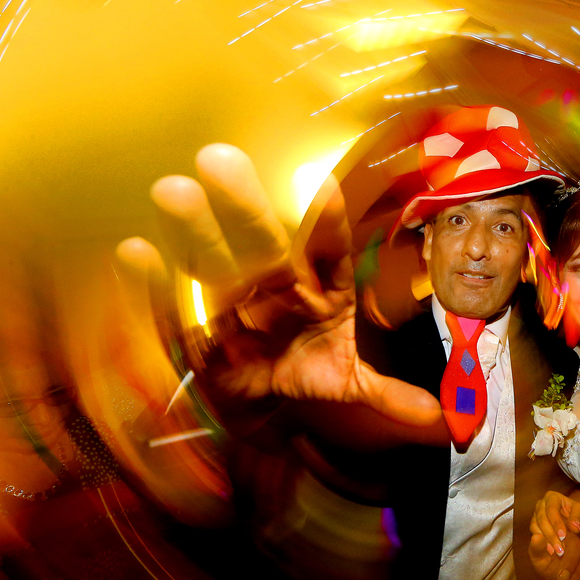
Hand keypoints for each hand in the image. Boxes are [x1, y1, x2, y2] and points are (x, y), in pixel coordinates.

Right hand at [118, 144, 442, 438]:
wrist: (272, 403)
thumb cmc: (312, 371)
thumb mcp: (352, 386)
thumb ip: (392, 397)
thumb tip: (445, 421)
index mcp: (324, 291)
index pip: (329, 249)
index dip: (326, 221)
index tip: (321, 188)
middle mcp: (277, 287)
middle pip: (262, 242)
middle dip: (243, 206)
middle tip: (219, 158)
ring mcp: (234, 304)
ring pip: (213, 261)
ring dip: (192, 230)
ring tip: (172, 191)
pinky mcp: (198, 332)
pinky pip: (174, 307)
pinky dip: (152, 285)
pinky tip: (133, 254)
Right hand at [530, 490, 579, 556]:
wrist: (570, 518)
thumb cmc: (576, 513)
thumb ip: (578, 517)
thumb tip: (574, 527)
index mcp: (552, 497)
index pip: (552, 510)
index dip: (556, 523)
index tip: (563, 536)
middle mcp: (540, 504)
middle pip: (542, 519)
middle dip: (551, 535)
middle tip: (560, 549)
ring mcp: (535, 514)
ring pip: (536, 527)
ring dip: (546, 541)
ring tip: (556, 552)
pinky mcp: (533, 524)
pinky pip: (535, 534)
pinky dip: (542, 543)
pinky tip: (551, 551)